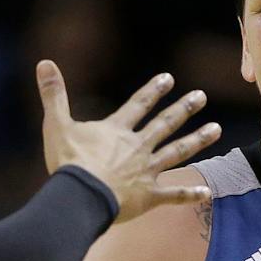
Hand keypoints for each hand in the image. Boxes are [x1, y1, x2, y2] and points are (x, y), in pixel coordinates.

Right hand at [36, 60, 218, 223]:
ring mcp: (146, 172)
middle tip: (201, 96)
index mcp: (117, 131)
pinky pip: (173, 195)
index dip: (153, 91)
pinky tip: (207, 191)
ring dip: (198, 140)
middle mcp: (137, 148)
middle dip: (183, 109)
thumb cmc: (68, 163)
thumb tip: (43, 63)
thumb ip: (53, 95)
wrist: (81, 196)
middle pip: (164, 124)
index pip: (138, 105)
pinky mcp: (149, 197)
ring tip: (216, 129)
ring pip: (177, 153)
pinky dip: (189, 194)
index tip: (168, 78)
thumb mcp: (56, 125)